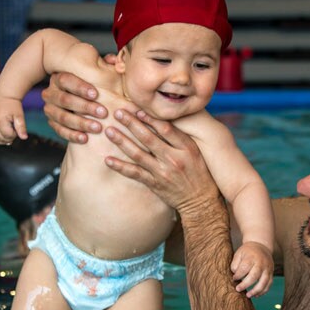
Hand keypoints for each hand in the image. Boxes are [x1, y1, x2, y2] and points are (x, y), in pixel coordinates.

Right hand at [0, 95, 27, 143]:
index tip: (17, 128)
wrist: (4, 97)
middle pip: (1, 138)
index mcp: (0, 121)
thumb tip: (24, 138)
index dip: (15, 134)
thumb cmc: (13, 106)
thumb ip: (21, 127)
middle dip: (9, 138)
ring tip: (9, 134)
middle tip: (14, 130)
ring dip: (3, 140)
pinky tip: (3, 135)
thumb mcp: (19, 115)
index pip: (8, 135)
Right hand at [41, 69, 107, 142]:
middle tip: (103, 113)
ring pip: (62, 117)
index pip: (66, 80)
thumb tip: (115, 60)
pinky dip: (72, 135)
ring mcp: (50, 108)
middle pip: (65, 99)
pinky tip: (85, 138)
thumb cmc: (92, 83)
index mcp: (60, 77)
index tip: (96, 94)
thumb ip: (106, 65)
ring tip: (98, 128)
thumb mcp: (98, 72)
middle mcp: (51, 92)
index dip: (80, 87)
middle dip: (84, 107)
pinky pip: (59, 130)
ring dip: (80, 123)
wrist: (79, 99)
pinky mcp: (52, 123)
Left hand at [102, 110, 217, 217]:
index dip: (149, 117)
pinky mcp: (155, 184)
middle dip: (131, 123)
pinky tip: (108, 160)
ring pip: (138, 154)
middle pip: (149, 138)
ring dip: (122, 141)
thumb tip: (162, 120)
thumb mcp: (196, 152)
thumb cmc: (200, 173)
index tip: (136, 108)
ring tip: (109, 131)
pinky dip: (121, 167)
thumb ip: (180, 138)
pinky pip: (135, 173)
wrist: (201, 201)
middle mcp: (174, 159)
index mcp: (186, 148)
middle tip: (117, 112)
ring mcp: (163, 172)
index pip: (165, 128)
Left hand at [231, 241, 273, 297]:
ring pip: (264, 282)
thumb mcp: (239, 253)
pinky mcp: (271, 273)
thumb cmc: (247, 252)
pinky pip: (269, 284)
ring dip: (256, 290)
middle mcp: (261, 263)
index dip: (238, 275)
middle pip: (254, 276)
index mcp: (252, 257)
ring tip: (248, 295)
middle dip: (245, 284)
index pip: (245, 268)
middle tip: (238, 289)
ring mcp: (268, 269)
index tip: (234, 278)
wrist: (261, 246)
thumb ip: (235, 264)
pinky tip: (256, 295)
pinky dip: (263, 291)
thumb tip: (235, 275)